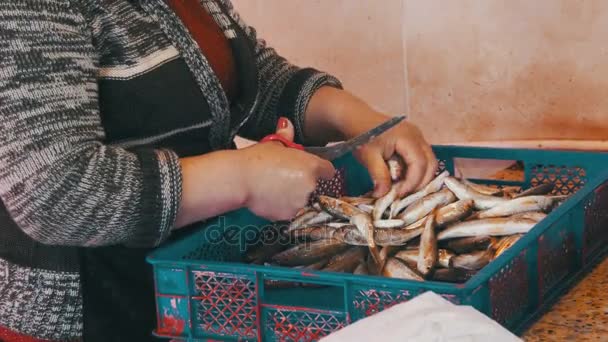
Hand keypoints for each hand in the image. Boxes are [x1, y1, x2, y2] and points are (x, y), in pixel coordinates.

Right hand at [238, 118, 335, 220]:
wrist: (240, 179)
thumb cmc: (257, 159)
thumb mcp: (273, 144)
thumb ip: (285, 135)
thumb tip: (287, 123)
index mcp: (311, 165)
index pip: (328, 171)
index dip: (320, 170)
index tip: (312, 170)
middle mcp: (310, 185)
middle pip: (314, 186)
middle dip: (304, 184)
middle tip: (286, 179)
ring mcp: (300, 202)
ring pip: (302, 200)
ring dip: (294, 197)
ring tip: (275, 189)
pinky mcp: (289, 215)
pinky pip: (290, 211)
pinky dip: (283, 207)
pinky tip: (270, 198)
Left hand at [304, 87, 436, 197]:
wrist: (357, 119)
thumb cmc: (362, 135)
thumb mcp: (368, 157)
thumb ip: (379, 176)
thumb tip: (383, 194)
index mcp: (407, 137)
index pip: (420, 164)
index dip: (412, 182)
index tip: (399, 194)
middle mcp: (417, 135)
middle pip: (430, 164)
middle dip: (420, 183)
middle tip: (403, 194)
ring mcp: (418, 137)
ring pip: (428, 162)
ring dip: (418, 178)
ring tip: (401, 188)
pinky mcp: (414, 141)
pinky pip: (422, 159)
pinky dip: (415, 171)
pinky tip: (401, 179)